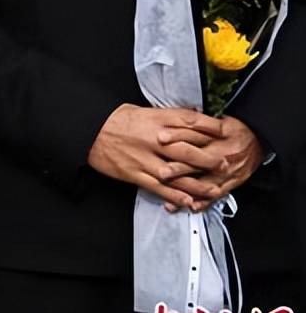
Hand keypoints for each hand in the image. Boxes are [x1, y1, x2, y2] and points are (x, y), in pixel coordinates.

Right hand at [88, 104, 226, 209]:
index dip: (210, 129)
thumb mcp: (142, 110)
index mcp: (156, 120)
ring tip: (215, 189)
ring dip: (198, 183)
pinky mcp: (134, 173)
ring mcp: (144, 158)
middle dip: (209, 159)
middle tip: (224, 163)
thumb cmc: (115, 120)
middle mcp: (153, 139)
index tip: (224, 133)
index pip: (190, 123)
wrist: (88, 131)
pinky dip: (175, 195)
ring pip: (177, 173)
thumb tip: (191, 117)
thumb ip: (166, 117)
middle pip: (188, 150)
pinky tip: (189, 201)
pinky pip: (159, 187)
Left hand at [168, 115, 262, 210]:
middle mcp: (222, 156)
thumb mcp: (218, 121)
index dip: (176, 135)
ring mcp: (227, 172)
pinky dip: (203, 202)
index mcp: (218, 137)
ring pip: (205, 182)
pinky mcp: (232, 183)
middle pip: (198, 162)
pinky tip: (190, 206)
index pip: (194, 135)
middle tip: (161, 172)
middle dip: (179, 168)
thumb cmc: (233, 129)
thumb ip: (197, 122)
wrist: (259, 138)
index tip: (160, 137)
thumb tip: (173, 119)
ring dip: (187, 189)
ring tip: (170, 195)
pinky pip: (217, 195)